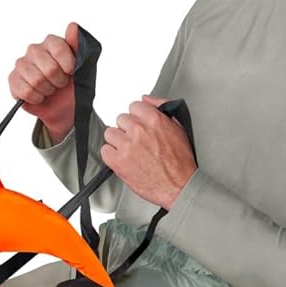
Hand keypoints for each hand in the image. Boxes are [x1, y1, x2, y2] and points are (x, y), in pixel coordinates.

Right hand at [9, 22, 79, 140]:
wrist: (65, 108)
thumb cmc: (73, 86)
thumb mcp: (84, 67)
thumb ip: (79, 45)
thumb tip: (73, 26)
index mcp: (51, 43)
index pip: (59, 48)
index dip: (68, 66)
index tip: (71, 73)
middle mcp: (35, 50)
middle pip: (49, 68)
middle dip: (59, 81)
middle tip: (60, 83)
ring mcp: (22, 64)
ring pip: (36, 80)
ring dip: (47, 90)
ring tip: (50, 89)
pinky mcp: (13, 79)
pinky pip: (25, 91)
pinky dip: (37, 98)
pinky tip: (40, 96)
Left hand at [100, 95, 196, 209]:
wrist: (179, 187)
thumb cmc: (180, 163)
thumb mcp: (178, 128)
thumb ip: (161, 108)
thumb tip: (147, 99)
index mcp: (154, 119)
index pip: (134, 106)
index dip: (137, 118)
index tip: (139, 126)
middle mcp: (139, 130)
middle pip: (121, 119)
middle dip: (127, 130)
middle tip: (136, 142)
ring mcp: (127, 146)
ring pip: (110, 133)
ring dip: (118, 142)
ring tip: (129, 152)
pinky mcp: (118, 162)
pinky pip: (105, 151)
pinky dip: (112, 156)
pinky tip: (123, 160)